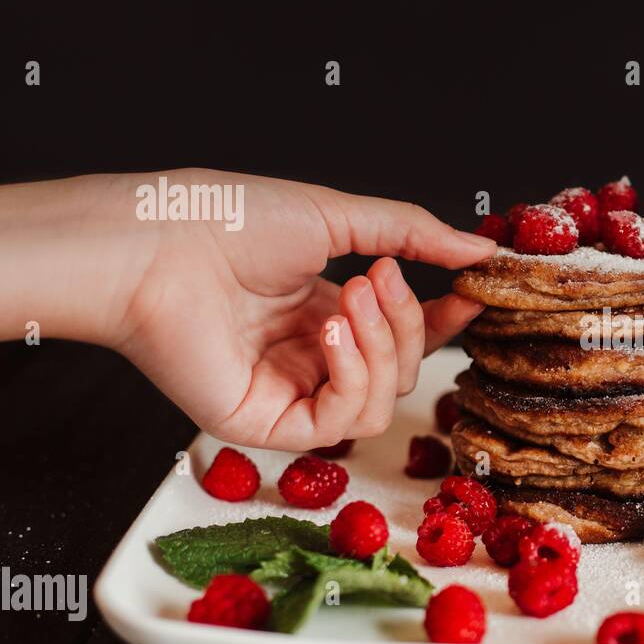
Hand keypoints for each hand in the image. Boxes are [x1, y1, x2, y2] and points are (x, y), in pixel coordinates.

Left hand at [99, 170, 495, 449]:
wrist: (160, 243)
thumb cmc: (230, 221)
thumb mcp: (339, 218)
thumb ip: (414, 234)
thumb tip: (483, 250)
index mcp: (324, 315)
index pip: (403, 338)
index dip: (442, 322)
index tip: (473, 296)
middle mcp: (309, 360)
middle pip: (401, 372)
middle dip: (406, 324)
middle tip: (376, 277)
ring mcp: (289, 395)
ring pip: (380, 403)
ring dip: (381, 348)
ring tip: (348, 298)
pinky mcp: (267, 425)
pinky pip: (341, 421)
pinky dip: (353, 377)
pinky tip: (331, 334)